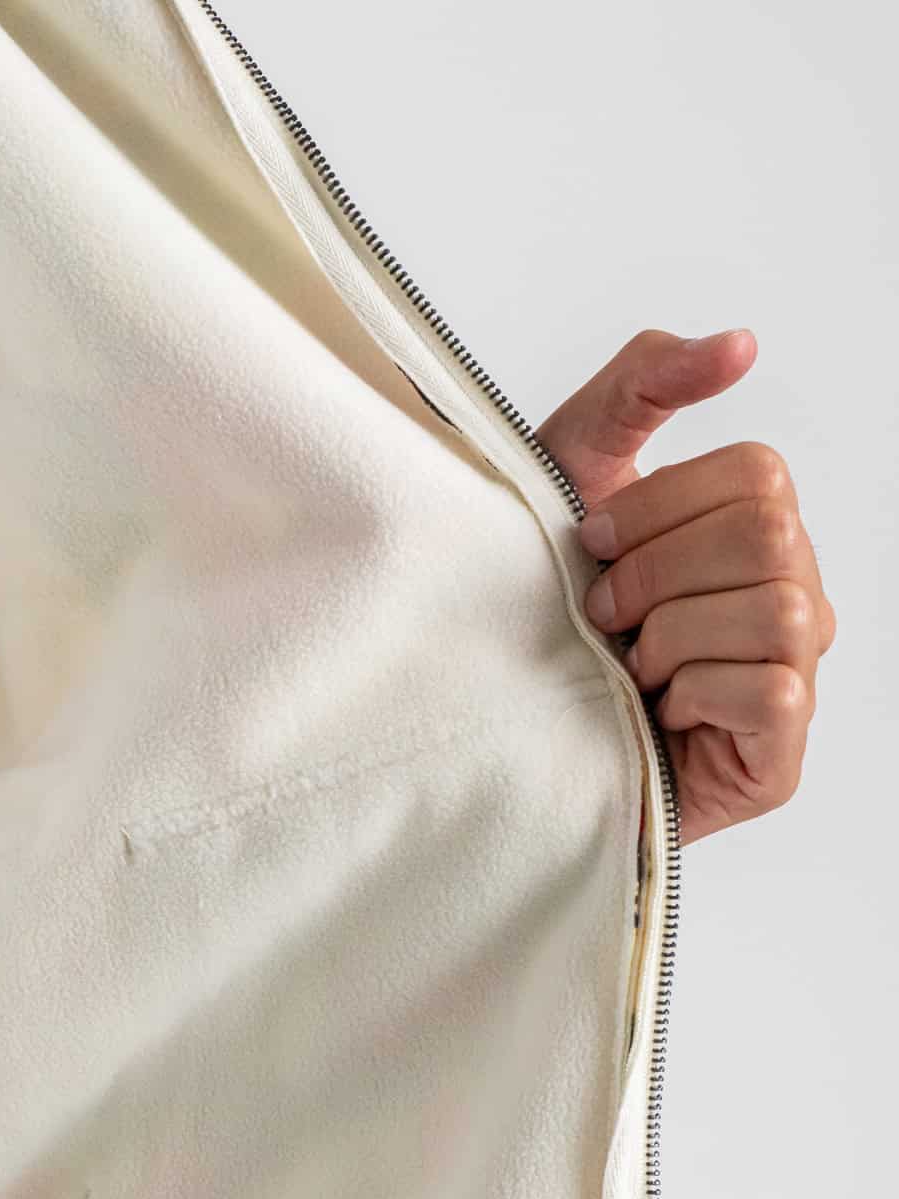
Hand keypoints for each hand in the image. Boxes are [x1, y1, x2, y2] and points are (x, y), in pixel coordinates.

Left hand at [536, 328, 834, 845]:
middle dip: (657, 572)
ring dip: (671, 637)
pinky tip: (659, 709)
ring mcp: (796, 671)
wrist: (505, 722)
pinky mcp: (781, 749)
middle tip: (602, 613)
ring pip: (776, 611)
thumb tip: (741, 345)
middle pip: (768, 535)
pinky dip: (695, 694)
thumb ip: (645, 385)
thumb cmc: (546, 601)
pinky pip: (772, 692)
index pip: (758, 475)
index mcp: (757, 530)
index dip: (659, 506)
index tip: (592, 544)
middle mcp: (793, 593)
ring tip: (629, 664)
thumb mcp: (575, 468)